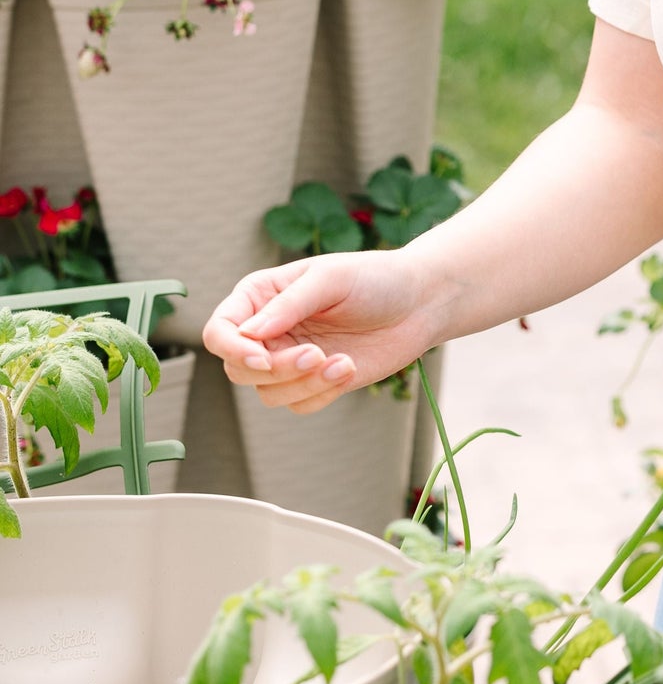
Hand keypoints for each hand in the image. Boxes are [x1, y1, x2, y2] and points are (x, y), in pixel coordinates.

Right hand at [202, 250, 435, 413]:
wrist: (420, 302)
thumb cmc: (374, 278)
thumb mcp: (332, 278)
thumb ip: (290, 303)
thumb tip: (250, 332)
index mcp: (260, 297)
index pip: (221, 331)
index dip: (233, 349)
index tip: (263, 357)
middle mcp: (268, 330)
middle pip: (239, 369)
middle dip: (276, 369)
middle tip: (317, 354)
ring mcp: (290, 358)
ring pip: (269, 392)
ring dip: (304, 383)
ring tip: (342, 360)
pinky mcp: (315, 382)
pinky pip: (300, 405)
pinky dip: (323, 392)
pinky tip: (350, 367)